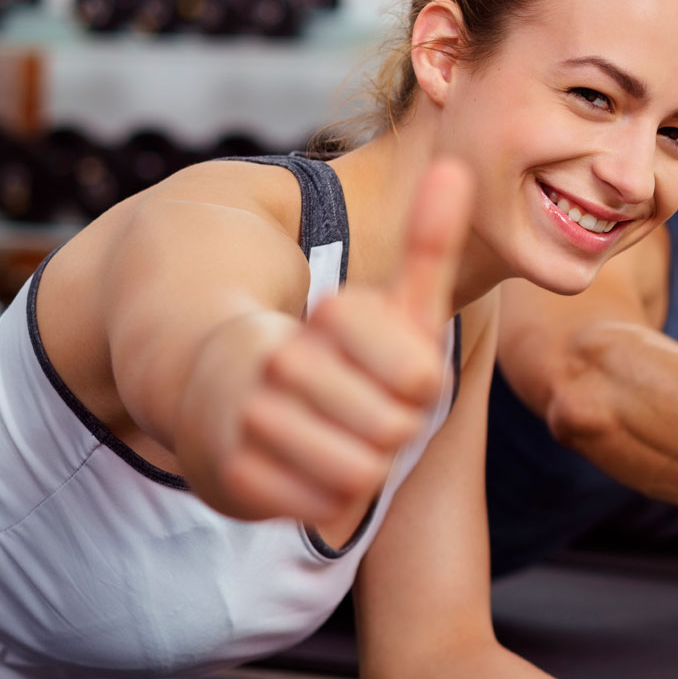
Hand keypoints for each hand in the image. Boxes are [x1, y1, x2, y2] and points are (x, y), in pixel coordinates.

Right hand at [212, 159, 470, 524]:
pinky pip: (322, 507)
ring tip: (342, 439)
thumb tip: (458, 170)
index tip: (392, 371)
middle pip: (395, 429)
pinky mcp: (229, 479)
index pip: (421, 375)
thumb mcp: (386, 302)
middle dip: (394, 427)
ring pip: (360, 473)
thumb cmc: (329, 354)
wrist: (219, 398)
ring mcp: (246, 423)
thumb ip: (427, 242)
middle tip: (369, 413)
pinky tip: (311, 469)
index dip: (420, 383)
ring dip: (364, 464)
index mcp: (323, 320)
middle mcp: (276, 366)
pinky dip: (329, 498)